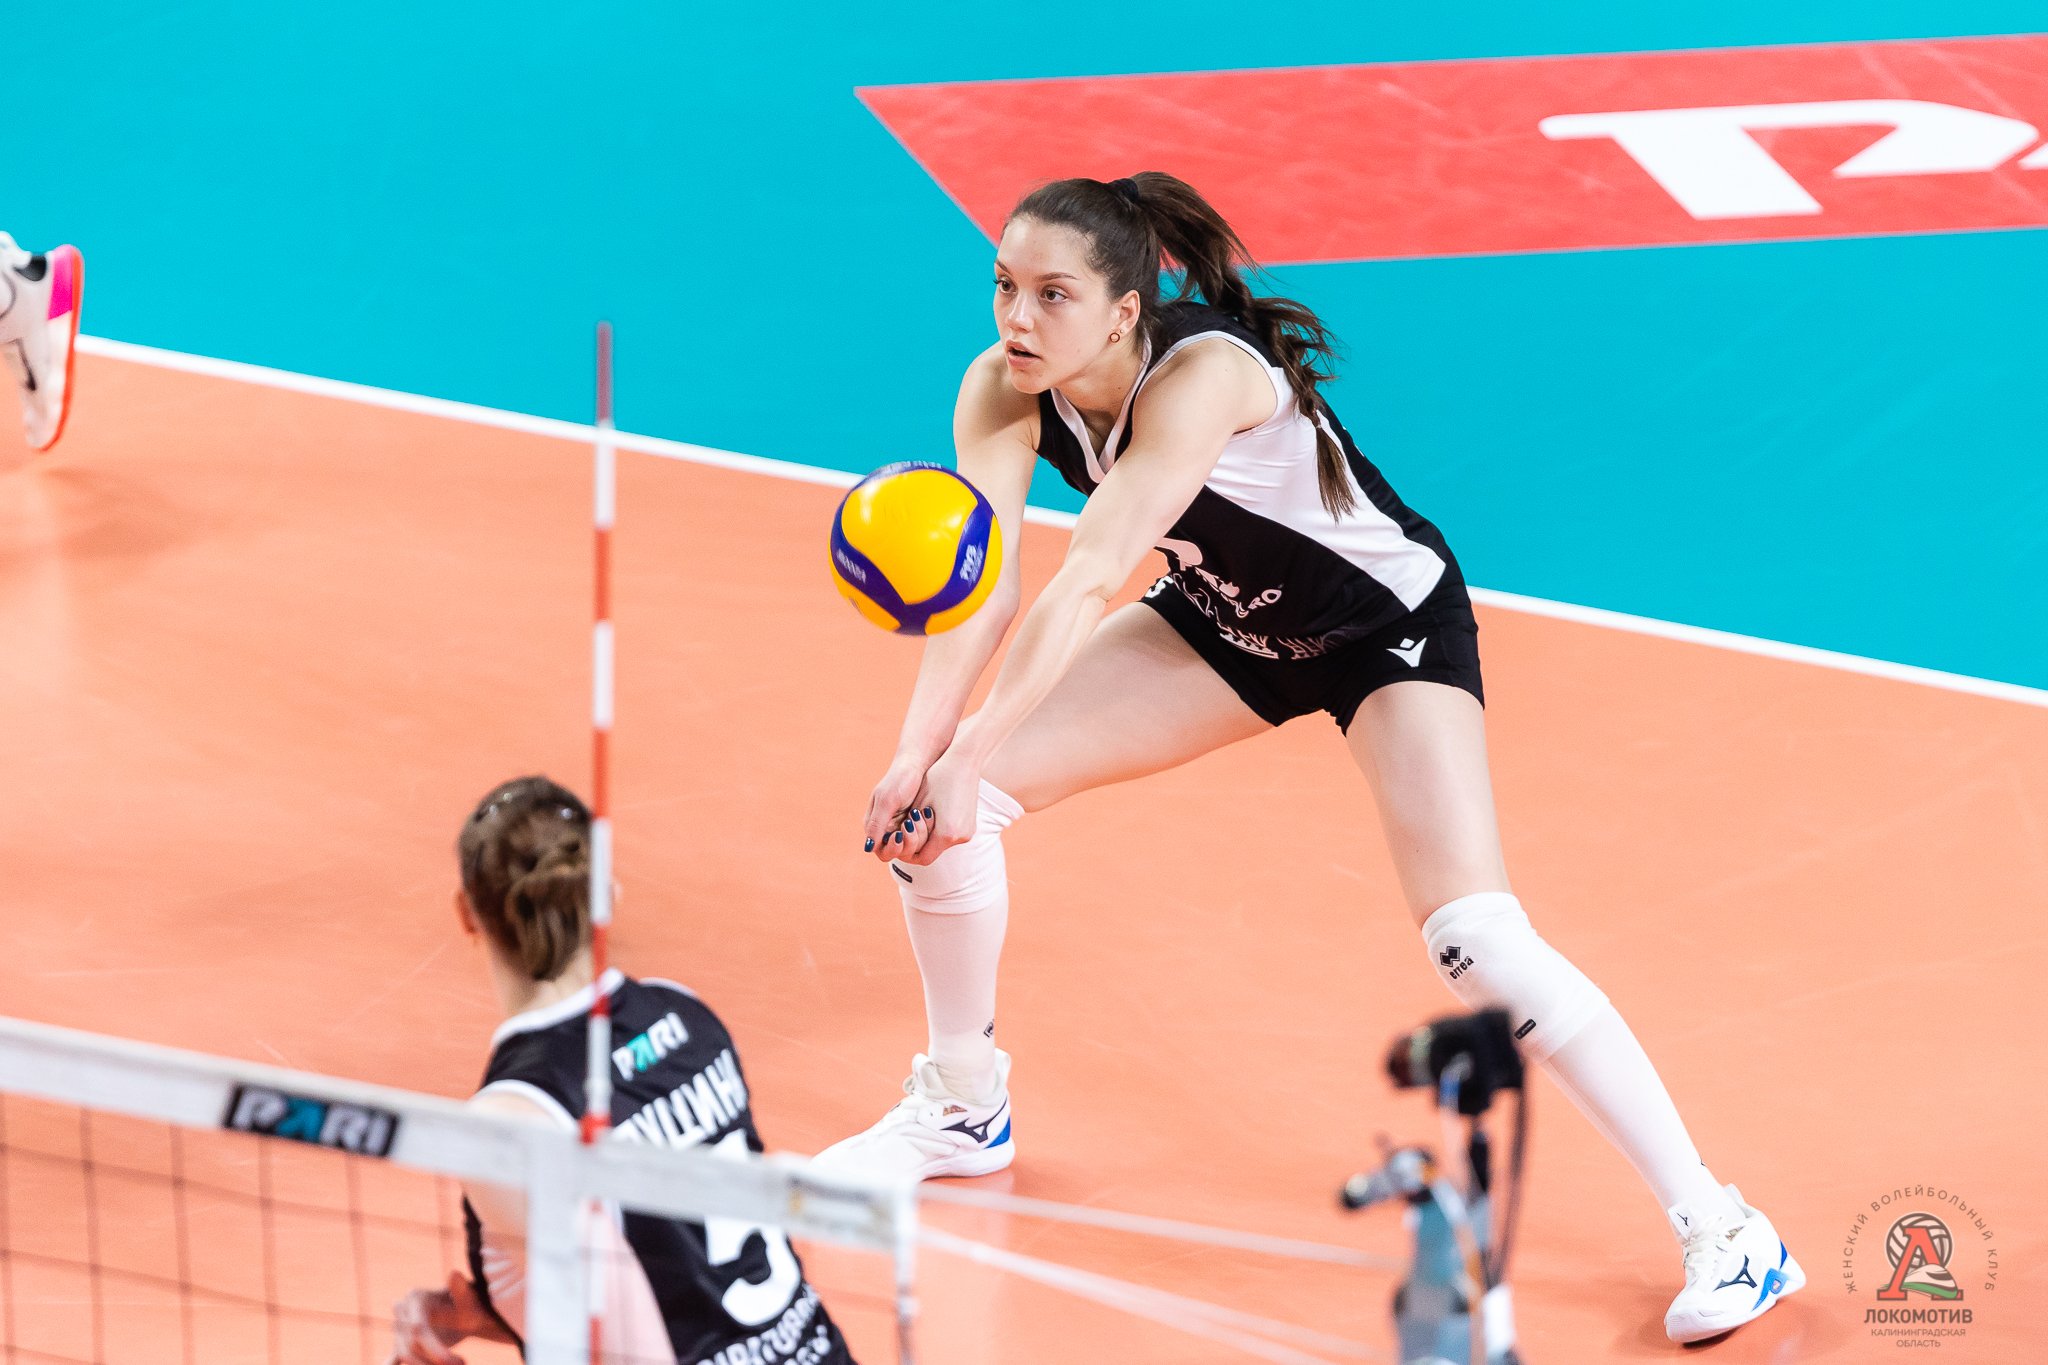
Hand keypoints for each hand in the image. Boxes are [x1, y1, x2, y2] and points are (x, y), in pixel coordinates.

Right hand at [387, 1272, 501, 1364]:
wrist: (466, 1313)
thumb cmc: (468, 1303)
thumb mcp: (468, 1298)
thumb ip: (460, 1288)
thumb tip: (454, 1273)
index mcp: (415, 1299)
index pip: (419, 1330)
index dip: (435, 1349)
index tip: (453, 1361)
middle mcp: (403, 1313)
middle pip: (410, 1346)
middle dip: (434, 1359)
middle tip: (461, 1364)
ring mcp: (400, 1329)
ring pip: (405, 1355)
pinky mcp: (401, 1343)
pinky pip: (394, 1358)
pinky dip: (391, 1364)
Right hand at [864, 756, 931, 861]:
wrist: (918, 765)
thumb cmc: (900, 779)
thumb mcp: (887, 801)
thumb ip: (877, 824)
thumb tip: (867, 848)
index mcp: (873, 824)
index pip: (881, 851)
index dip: (891, 848)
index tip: (899, 834)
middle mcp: (886, 829)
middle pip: (896, 852)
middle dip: (907, 842)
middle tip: (912, 825)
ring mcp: (901, 827)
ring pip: (910, 847)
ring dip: (918, 836)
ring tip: (920, 816)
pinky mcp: (915, 824)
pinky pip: (921, 838)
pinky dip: (925, 830)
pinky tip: (928, 817)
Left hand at [895, 747, 980, 866]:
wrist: (964, 762)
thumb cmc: (939, 778)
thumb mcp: (919, 803)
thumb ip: (909, 827)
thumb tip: (897, 842)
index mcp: (946, 834)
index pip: (923, 858)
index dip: (908, 852)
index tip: (899, 840)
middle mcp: (960, 837)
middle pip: (933, 852)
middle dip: (917, 843)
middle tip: (907, 827)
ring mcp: (968, 833)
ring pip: (941, 844)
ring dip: (929, 836)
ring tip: (919, 817)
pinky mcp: (971, 826)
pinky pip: (951, 836)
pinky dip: (939, 830)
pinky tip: (932, 813)